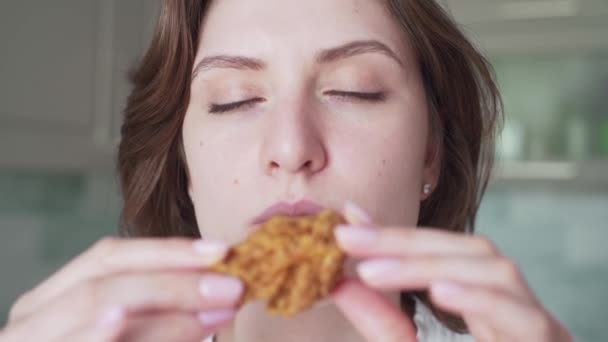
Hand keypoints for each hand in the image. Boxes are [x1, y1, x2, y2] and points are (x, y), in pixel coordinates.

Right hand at [0, 237, 242, 341]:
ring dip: (162, 311)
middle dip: (174, 282)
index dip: (167, 250)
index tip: (221, 251)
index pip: (108, 257)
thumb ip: (164, 314)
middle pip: (104, 283)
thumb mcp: (140, 334)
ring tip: (215, 312)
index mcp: (52, 298)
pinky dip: (96, 336)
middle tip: (231, 288)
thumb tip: (222, 291)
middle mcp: (31, 319)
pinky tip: (117, 321)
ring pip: (93, 308)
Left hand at [331, 202, 572, 341]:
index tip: (345, 225)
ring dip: (432, 266)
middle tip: (348, 240)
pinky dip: (482, 301)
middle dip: (406, 242)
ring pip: (498, 275)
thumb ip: (381, 322)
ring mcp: (536, 329)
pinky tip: (439, 293)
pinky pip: (527, 320)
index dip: (395, 236)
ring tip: (373, 271)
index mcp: (485, 305)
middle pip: (470, 251)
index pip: (443, 253)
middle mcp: (514, 309)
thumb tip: (341, 280)